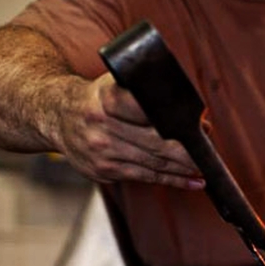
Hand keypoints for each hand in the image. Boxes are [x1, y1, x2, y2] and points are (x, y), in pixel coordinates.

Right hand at [51, 72, 203, 188]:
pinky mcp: (103, 170)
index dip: (177, 121)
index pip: (149, 111)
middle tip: (209, 151)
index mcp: (106, 99)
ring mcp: (101, 151)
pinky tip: (193, 181)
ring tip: (205, 168)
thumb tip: (194, 113)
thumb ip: (148, 93)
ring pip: (153, 163)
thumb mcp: (116, 84)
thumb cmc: (97, 98)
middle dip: (188, 150)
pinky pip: (146, 177)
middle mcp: (101, 125)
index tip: (200, 126)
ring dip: (184, 168)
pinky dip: (173, 180)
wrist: (55, 115)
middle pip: (156, 142)